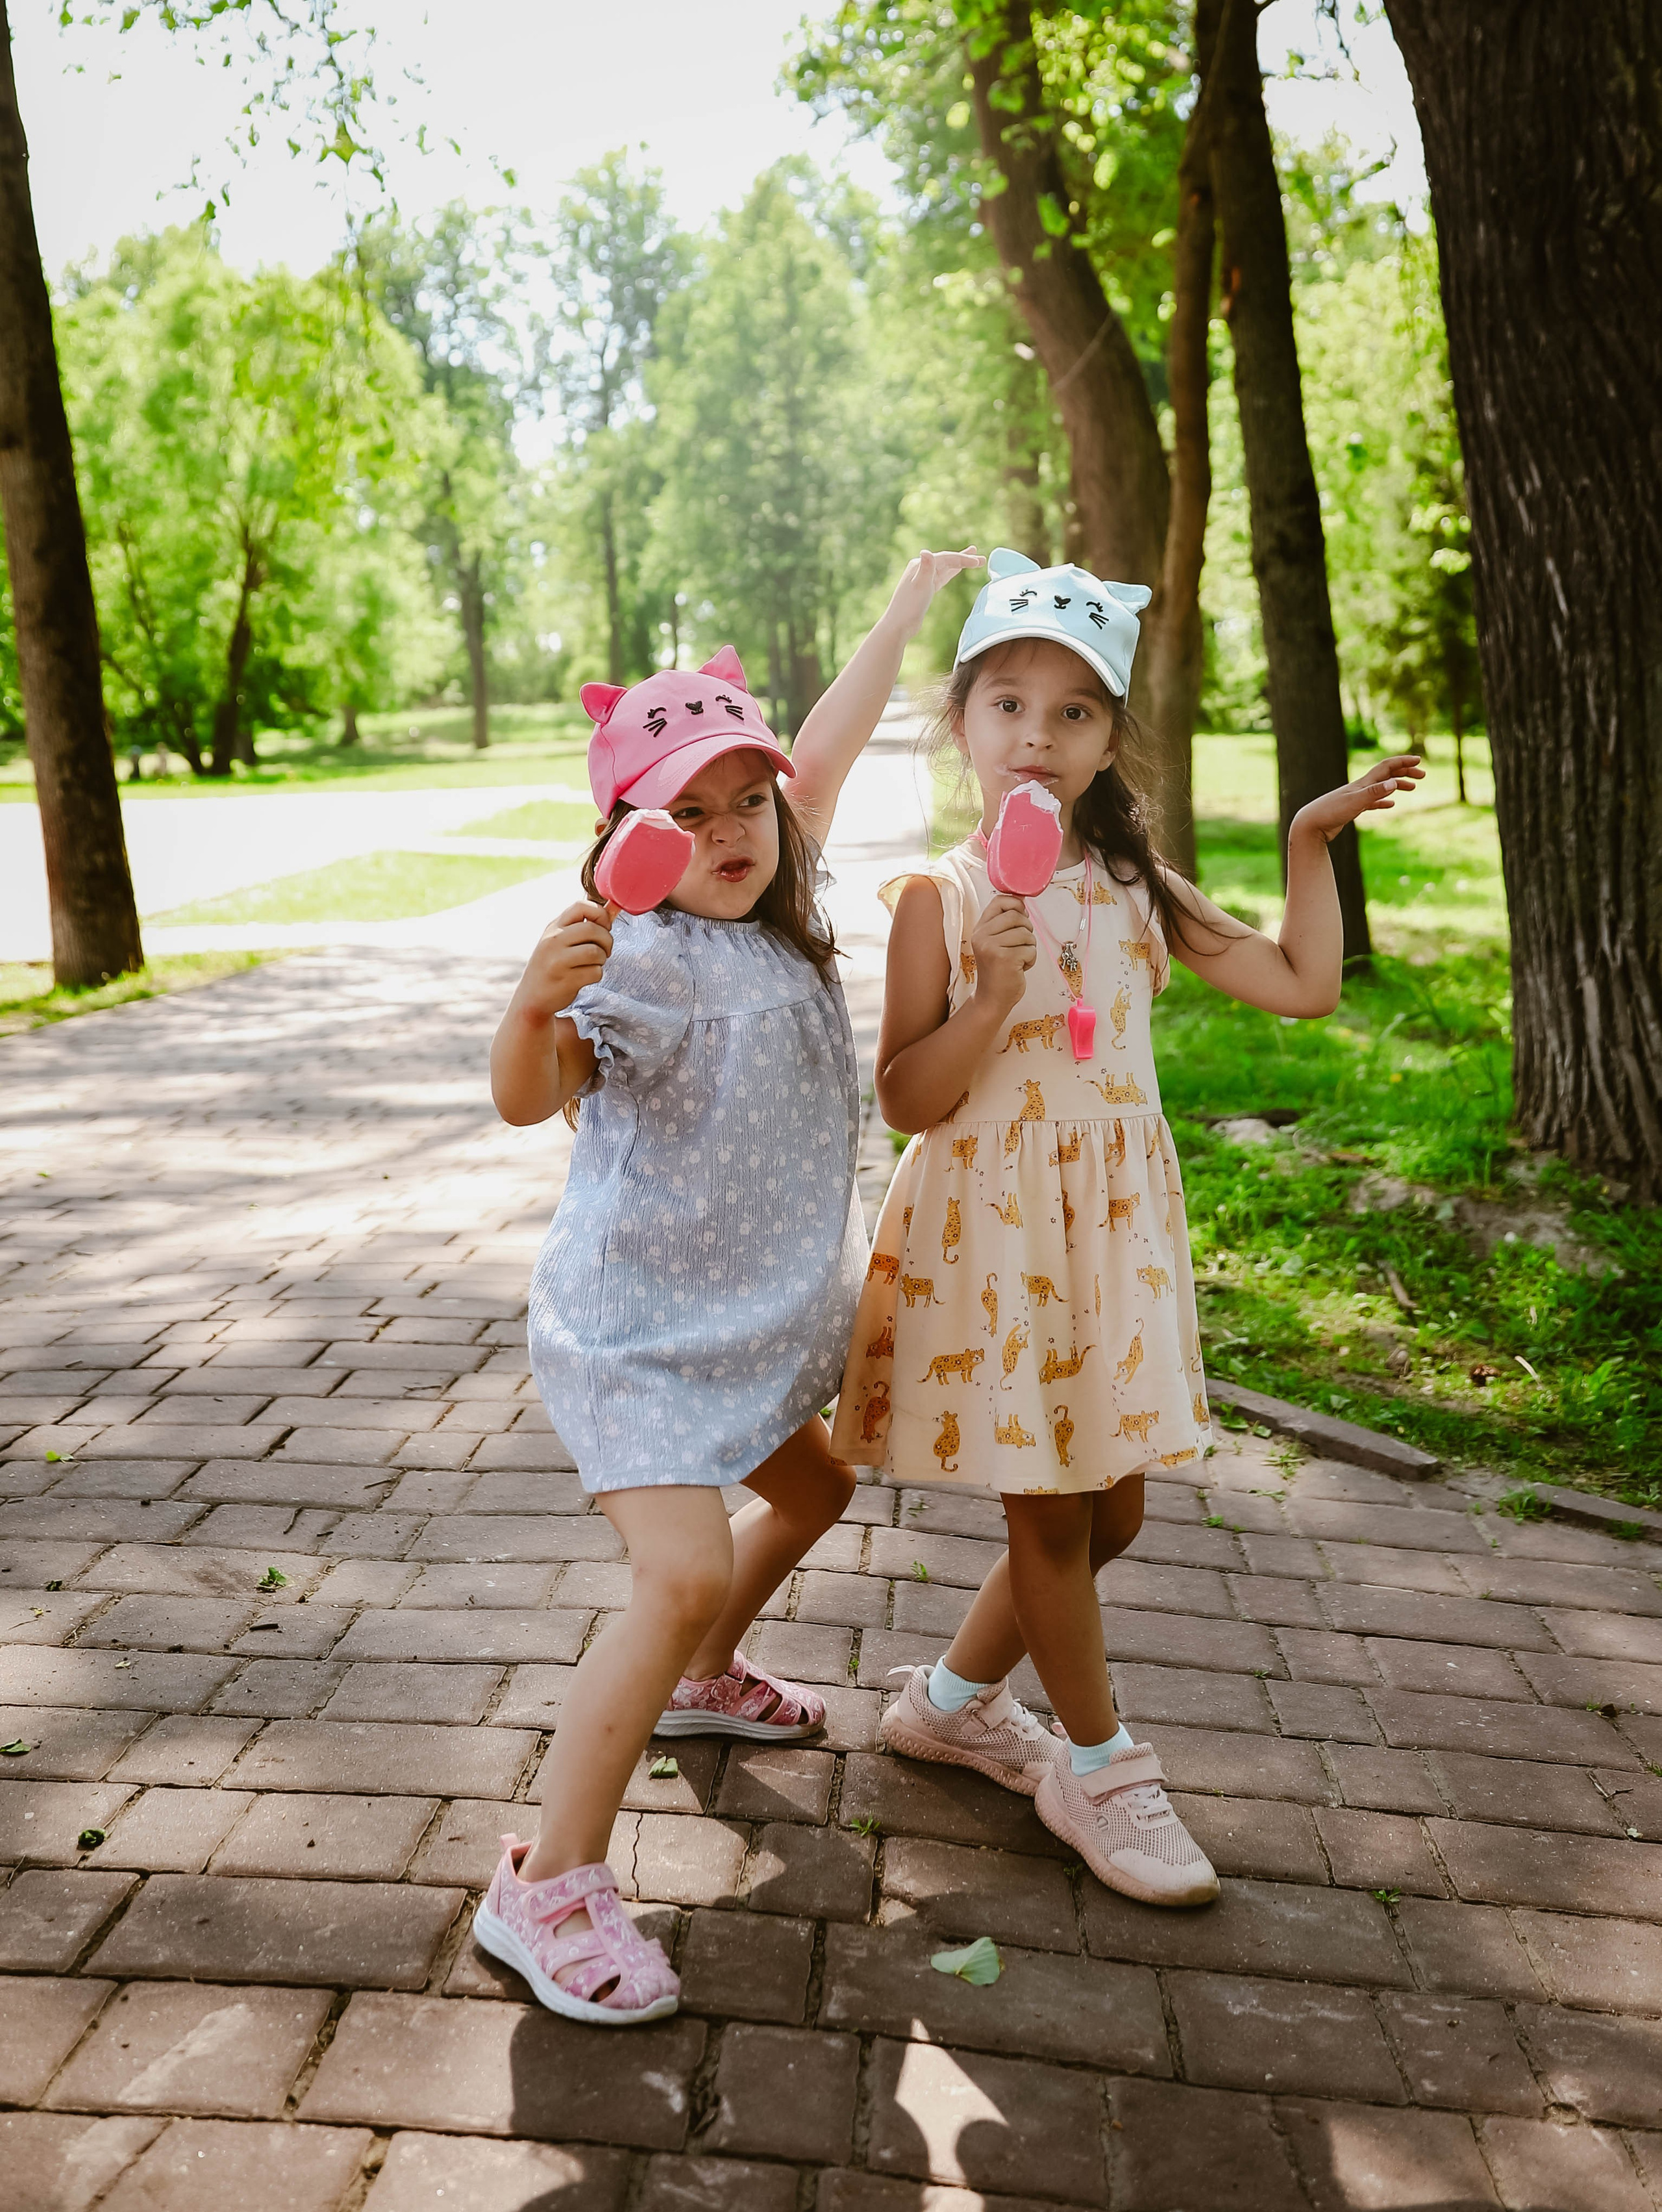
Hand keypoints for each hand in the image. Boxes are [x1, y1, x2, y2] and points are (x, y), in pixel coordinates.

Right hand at [515, 898, 612, 1019]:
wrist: (531, 996)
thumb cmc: (551, 964)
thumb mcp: (558, 940)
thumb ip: (581, 925)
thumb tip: (613, 909)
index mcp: (554, 927)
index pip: (581, 906)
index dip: (600, 914)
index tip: (604, 926)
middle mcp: (554, 940)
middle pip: (593, 929)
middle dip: (607, 940)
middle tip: (605, 950)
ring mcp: (558, 960)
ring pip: (596, 951)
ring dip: (602, 958)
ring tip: (594, 963)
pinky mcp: (567, 980)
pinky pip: (595, 972)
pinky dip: (596, 975)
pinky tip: (586, 976)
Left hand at [883, 547, 983, 642]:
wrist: (899, 625)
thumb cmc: (909, 606)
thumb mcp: (920, 586)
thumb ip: (925, 568)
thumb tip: (926, 551)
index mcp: (919, 565)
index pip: (946, 558)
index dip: (963, 559)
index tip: (979, 562)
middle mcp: (920, 568)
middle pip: (946, 560)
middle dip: (964, 559)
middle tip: (982, 558)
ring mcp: (922, 578)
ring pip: (945, 568)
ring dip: (959, 564)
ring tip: (974, 559)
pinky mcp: (924, 589)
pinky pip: (941, 577)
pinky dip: (951, 572)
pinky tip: (957, 570)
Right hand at [970, 892, 1036, 1018]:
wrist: (992, 998)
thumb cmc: (998, 970)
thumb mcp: (995, 942)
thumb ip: (1004, 923)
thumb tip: (1021, 900)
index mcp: (980, 929)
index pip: (999, 901)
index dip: (1016, 904)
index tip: (1021, 915)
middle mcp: (982, 936)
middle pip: (1016, 916)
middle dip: (1026, 930)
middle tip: (1020, 945)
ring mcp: (992, 947)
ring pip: (1026, 933)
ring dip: (1029, 947)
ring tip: (1018, 959)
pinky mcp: (1005, 959)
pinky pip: (1030, 949)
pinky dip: (1030, 960)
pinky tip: (1019, 968)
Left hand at [1293, 754, 1424, 842]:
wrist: (1310, 825)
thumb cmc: (1330, 813)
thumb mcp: (1355, 802)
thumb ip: (1374, 793)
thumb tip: (1394, 783)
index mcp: (1363, 783)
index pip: (1387, 767)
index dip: (1403, 762)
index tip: (1419, 761)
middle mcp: (1360, 788)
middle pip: (1387, 775)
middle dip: (1405, 772)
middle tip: (1422, 776)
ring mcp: (1356, 798)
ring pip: (1381, 788)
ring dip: (1397, 785)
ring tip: (1412, 787)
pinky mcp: (1352, 809)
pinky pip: (1372, 802)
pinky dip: (1384, 801)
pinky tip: (1391, 805)